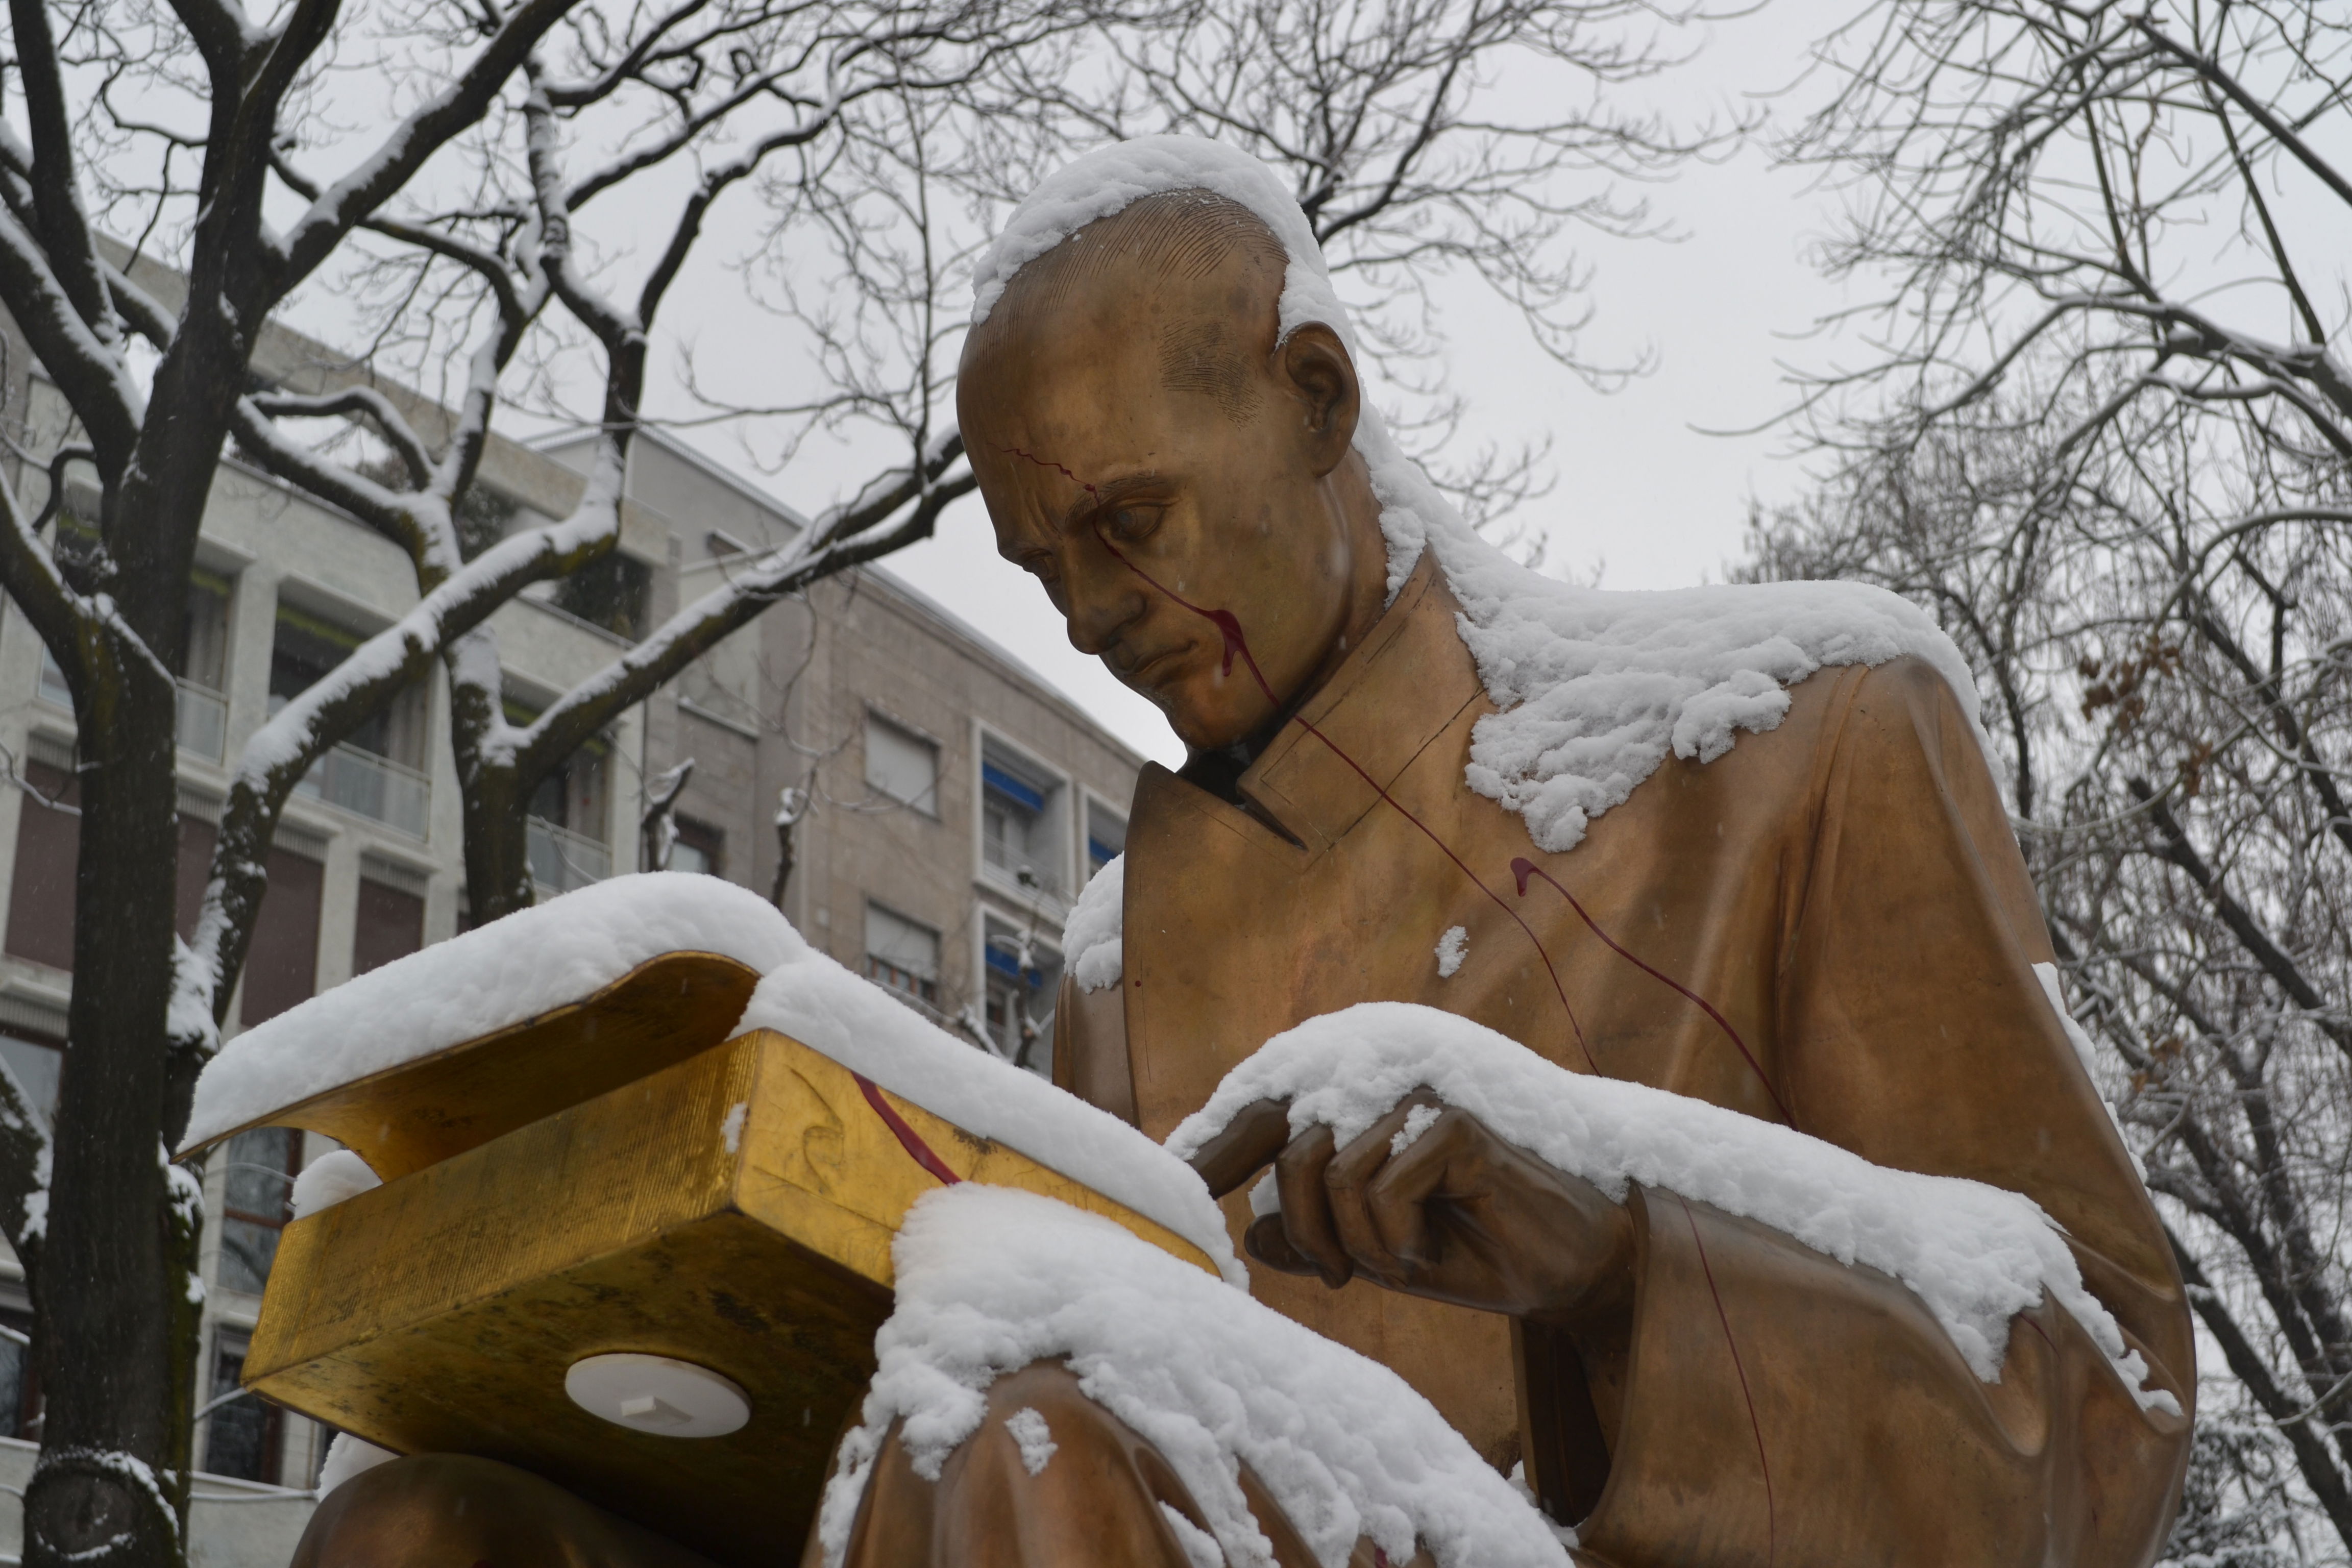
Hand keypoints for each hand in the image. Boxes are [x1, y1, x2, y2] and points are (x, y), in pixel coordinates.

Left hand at [1186, 1091, 1635, 1324]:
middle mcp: (1378, 1070)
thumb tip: (1249, 1230)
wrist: (1572, 1260)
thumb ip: (1311, 1230)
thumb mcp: (1374, 1247)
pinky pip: (1382, 1181)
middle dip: (1303, 1229)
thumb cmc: (1472, 1244)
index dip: (1207, 1144)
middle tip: (1335, 1279)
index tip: (1161, 1181)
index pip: (1257, 1106)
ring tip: (1394, 1262)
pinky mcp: (1456, 1118)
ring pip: (1329, 1169)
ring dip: (1352, 1240)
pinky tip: (1426, 1252)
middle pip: (1287, 1144)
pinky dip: (1393, 1236)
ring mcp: (1419, 1087)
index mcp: (1353, 1089)